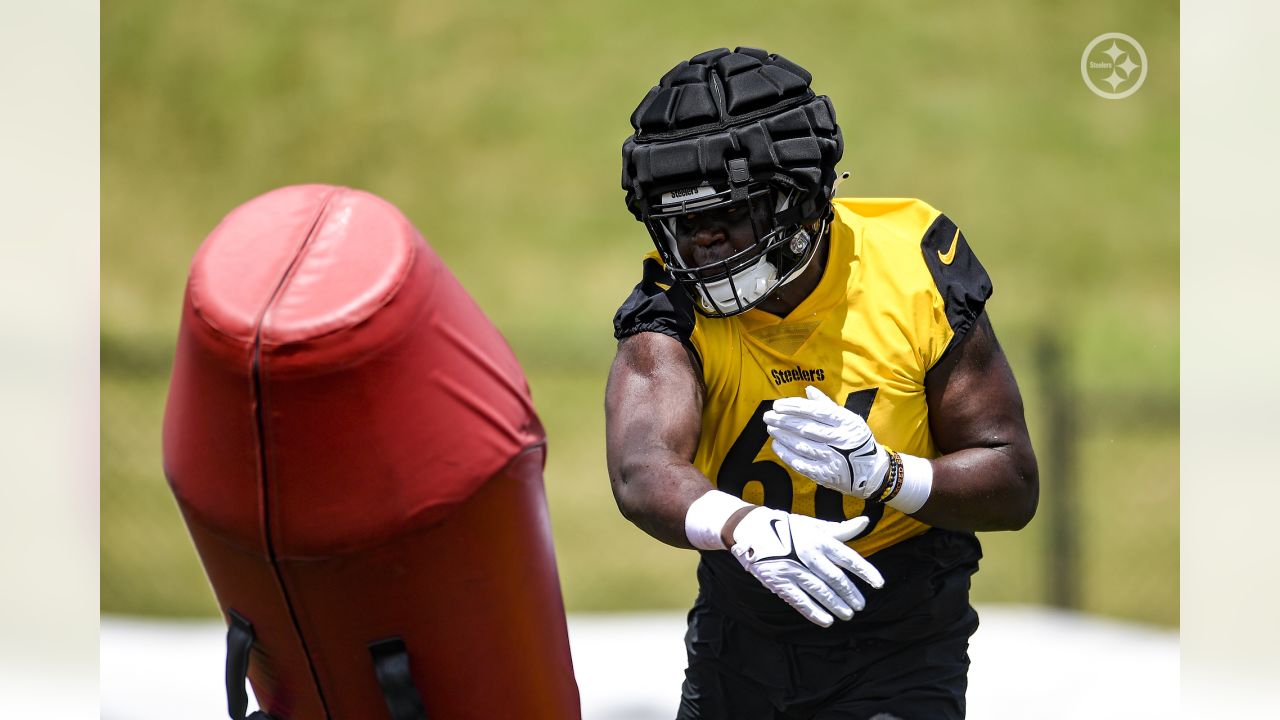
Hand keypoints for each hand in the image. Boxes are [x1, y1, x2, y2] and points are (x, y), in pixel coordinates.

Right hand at [730, 507, 883, 626]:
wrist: (751, 529)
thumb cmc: (786, 526)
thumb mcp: (813, 525)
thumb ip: (840, 529)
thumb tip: (865, 522)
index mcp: (819, 539)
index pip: (848, 557)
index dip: (865, 571)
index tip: (879, 584)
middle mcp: (808, 554)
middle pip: (835, 578)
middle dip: (851, 594)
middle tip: (861, 605)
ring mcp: (793, 569)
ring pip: (820, 592)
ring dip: (836, 605)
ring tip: (848, 614)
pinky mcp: (779, 581)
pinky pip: (800, 601)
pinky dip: (814, 612)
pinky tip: (826, 621)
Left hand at [764, 385, 889, 498]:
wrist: (872, 472)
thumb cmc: (856, 440)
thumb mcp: (849, 419)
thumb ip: (827, 405)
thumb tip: (808, 389)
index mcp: (846, 423)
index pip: (816, 412)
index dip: (795, 408)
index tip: (778, 405)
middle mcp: (840, 440)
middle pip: (806, 428)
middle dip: (783, 421)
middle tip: (768, 416)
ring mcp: (833, 459)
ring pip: (802, 446)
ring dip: (783, 436)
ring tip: (770, 428)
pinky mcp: (825, 475)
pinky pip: (802, 464)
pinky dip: (787, 454)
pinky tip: (777, 446)